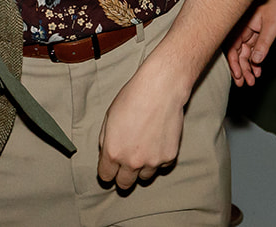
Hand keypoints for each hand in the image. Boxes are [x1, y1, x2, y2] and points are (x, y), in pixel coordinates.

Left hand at [97, 57, 186, 190]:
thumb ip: (106, 141)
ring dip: (142, 168)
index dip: (107, 172)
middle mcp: (132, 161)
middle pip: (124, 184)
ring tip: (144, 147)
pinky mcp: (169, 157)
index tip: (111, 169)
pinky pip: (162, 166)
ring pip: (144, 177)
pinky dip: (159, 158)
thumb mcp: (109, 118)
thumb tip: (107, 154)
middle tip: (126, 165)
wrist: (160, 89)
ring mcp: (152, 161)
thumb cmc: (133, 98)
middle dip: (123, 177)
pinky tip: (157, 141)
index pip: (106, 176)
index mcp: (113, 152)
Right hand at [226, 0, 275, 85]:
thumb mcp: (272, 26)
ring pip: (244, 53)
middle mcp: (242, 28)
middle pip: (237, 52)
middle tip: (243, 83)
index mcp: (241, 23)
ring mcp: (249, 31)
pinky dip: (254, 60)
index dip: (233, 62)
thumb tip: (256, 60)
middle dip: (240, 68)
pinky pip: (252, 50)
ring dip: (247, 67)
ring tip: (252, 80)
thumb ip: (263, 44)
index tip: (237, 75)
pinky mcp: (256, 34)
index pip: (232, 46)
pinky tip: (258, 70)